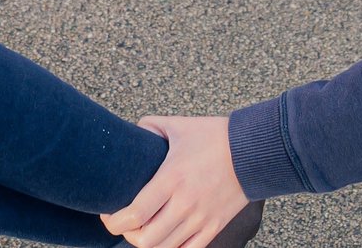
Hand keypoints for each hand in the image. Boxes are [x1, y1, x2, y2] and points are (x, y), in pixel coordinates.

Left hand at [101, 116, 247, 247]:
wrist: (254, 150)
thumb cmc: (215, 136)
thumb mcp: (178, 126)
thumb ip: (150, 127)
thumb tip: (131, 132)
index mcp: (172, 177)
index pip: (135, 213)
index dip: (114, 221)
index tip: (108, 214)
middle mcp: (185, 203)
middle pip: (145, 239)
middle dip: (127, 234)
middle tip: (123, 223)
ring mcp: (201, 219)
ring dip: (147, 244)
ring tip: (141, 230)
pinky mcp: (215, 227)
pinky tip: (164, 239)